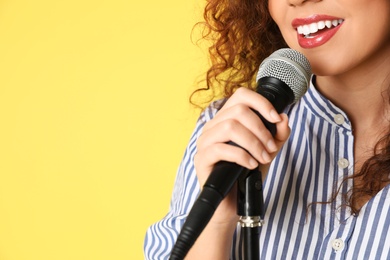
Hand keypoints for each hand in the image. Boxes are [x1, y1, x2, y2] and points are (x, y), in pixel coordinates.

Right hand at [194, 87, 290, 225]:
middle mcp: (213, 127)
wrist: (234, 202)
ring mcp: (204, 142)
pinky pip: (221, 149)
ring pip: (229, 127)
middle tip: (271, 147)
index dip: (260, 103)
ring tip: (264, 157)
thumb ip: (277, 135)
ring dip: (253, 142)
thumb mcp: (268, 151)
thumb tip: (283, 118)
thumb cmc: (247, 174)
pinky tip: (252, 165)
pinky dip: (241, 156)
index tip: (275, 119)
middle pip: (238, 111)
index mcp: (226, 119)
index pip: (240, 96)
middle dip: (261, 129)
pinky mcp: (201, 159)